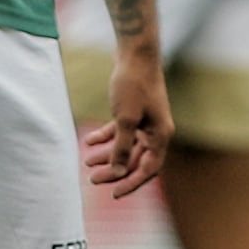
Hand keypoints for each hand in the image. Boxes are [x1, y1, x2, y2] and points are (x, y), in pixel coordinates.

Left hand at [84, 49, 171, 197]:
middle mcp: (156, 131)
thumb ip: (121, 148)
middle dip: (114, 171)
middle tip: (93, 180)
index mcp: (160, 135)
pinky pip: (120, 131)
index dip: (131, 183)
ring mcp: (146, 121)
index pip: (148, 169)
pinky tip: (88, 141)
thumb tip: (117, 172)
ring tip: (87, 162)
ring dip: (108, 155)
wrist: (135, 54)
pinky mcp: (134, 111)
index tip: (113, 194)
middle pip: (135, 160)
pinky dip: (105, 137)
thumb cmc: (133, 85)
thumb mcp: (125, 119)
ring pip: (126, 146)